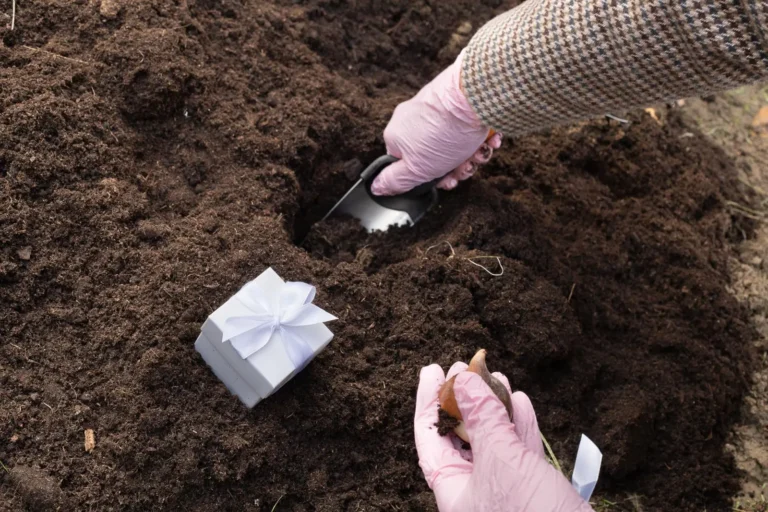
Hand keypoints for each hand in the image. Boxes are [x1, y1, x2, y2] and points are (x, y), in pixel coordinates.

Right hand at [371, 52, 501, 195]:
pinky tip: (488, 139)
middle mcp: (413, 119)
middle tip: (466, 168)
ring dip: (471, 155)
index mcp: (397, 136)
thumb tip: (377, 187)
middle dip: (456, 167)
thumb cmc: (444, 131)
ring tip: (480, 152)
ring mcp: (435, 109)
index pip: (409, 166)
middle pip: (435, 156)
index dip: (431, 179)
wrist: (474, 95)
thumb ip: (396, 181)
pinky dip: (480, 137)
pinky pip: (467, 127)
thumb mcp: (417, 168)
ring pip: (454, 144)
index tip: (448, 181)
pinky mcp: (456, 101)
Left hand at [415, 362, 593, 511]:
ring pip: (493, 439)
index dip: (429, 401)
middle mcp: (473, 490)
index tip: (433, 370)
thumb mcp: (501, 461)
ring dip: (495, 407)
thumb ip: (482, 419)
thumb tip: (465, 382)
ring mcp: (502, 488)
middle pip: (460, 434)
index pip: (429, 436)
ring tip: (498, 376)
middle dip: (466, 400)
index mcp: (452, 489)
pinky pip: (518, 450)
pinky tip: (521, 401)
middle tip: (468, 367)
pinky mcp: (530, 488)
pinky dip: (520, 425)